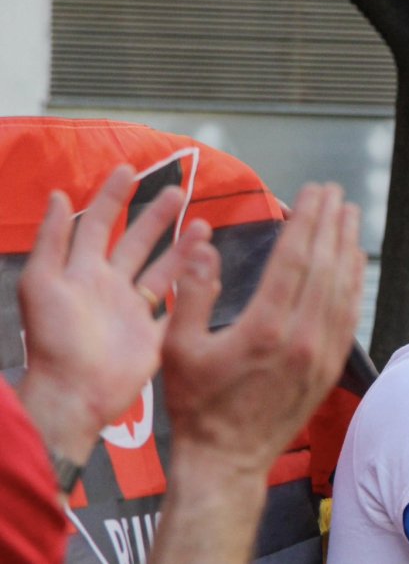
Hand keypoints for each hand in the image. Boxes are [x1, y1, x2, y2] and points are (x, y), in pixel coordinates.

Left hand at [17, 165, 211, 463]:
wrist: (75, 394)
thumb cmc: (54, 340)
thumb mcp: (41, 284)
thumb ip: (52, 241)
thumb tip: (61, 196)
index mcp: (81, 273)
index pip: (97, 225)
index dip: (112, 197)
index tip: (130, 170)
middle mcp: (109, 288)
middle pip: (136, 243)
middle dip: (156, 217)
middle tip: (179, 192)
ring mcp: (133, 312)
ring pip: (162, 272)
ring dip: (182, 248)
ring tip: (204, 226)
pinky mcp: (154, 336)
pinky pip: (177, 309)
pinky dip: (194, 291)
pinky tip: (210, 273)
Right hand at [161, 183, 364, 475]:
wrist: (228, 462)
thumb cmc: (199, 408)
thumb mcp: (179, 349)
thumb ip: (193, 294)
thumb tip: (203, 245)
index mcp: (265, 329)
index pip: (295, 259)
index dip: (306, 220)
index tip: (313, 192)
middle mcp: (302, 338)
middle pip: (325, 266)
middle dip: (332, 223)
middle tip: (336, 192)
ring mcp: (322, 354)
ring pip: (344, 288)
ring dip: (348, 246)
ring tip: (350, 215)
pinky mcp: (331, 368)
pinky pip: (350, 315)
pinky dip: (355, 282)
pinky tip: (355, 262)